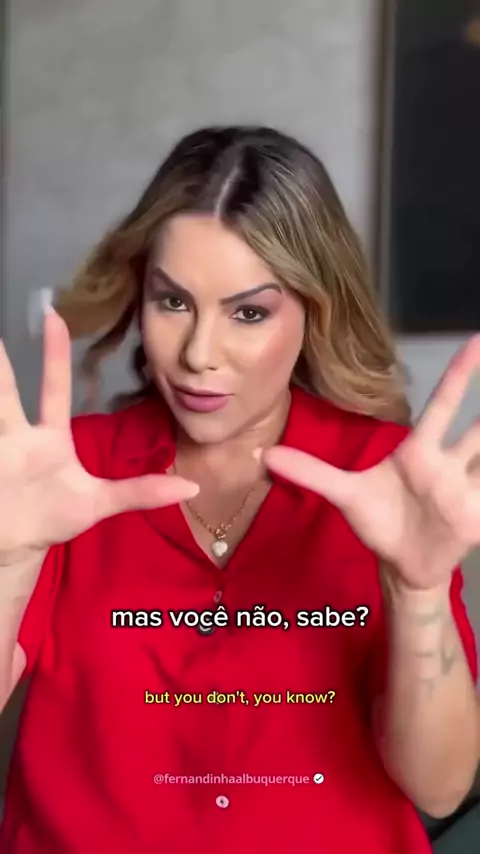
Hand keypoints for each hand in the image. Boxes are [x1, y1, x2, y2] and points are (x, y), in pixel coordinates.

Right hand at [0, 309, 198, 565]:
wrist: (21, 548)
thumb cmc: (55, 517)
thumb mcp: (100, 503)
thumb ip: (141, 492)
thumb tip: (192, 488)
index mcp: (48, 437)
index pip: (53, 388)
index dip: (55, 353)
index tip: (55, 314)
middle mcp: (18, 437)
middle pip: (5, 392)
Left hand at [264, 337, 479, 591]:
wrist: (400, 565)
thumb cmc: (379, 522)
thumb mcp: (345, 495)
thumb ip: (311, 472)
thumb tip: (266, 454)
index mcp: (419, 451)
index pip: (441, 405)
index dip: (458, 373)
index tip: (474, 339)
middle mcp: (448, 463)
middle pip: (477, 426)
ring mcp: (467, 488)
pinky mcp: (478, 514)